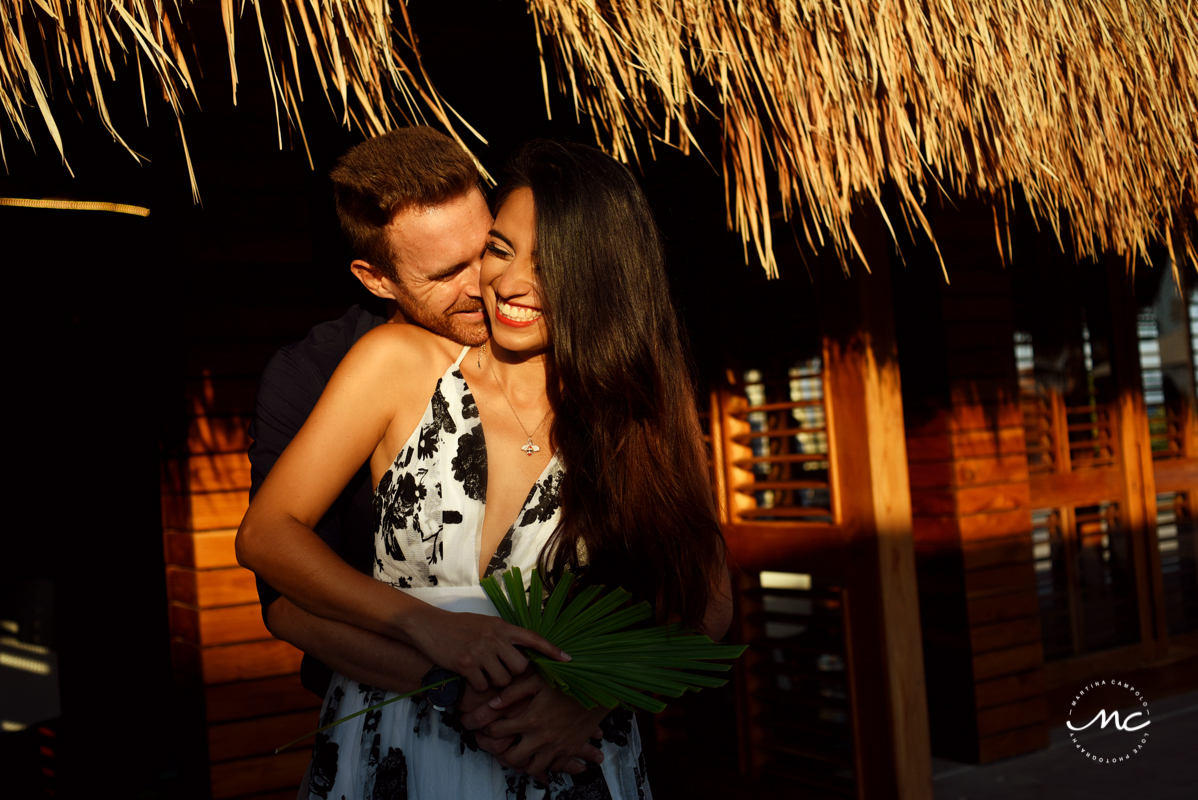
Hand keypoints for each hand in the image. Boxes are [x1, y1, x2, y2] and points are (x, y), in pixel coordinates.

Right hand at [406, 607, 568, 690]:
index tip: (568, 659)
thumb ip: (503, 635)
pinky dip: (479, 686)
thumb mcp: (485, 624)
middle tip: (501, 671)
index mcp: (501, 626)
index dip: (551, 650)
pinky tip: (470, 677)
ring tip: (483, 672)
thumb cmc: (458, 627)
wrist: (429, 626)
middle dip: (513, 674)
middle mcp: (494, 637)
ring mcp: (480, 651)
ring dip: (495, 682)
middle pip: (520, 667)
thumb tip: (522, 651)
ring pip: (503, 679)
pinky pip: (484, 686)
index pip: (533, 637)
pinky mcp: (466, 664)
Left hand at [461, 671, 608, 782]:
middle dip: (501, 753)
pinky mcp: (570, 750)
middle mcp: (542, 737)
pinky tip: (541, 752)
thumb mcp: (536, 681)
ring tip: (520, 750)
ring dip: (524, 762)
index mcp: (531, 719)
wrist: (598, 690)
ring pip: (532, 768)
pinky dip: (546, 763)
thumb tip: (491, 704)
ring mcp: (557, 746)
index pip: (497, 732)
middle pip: (511, 757)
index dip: (486, 729)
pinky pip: (553, 767)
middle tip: (499, 744)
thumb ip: (512, 693)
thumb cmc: (566, 682)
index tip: (484, 725)